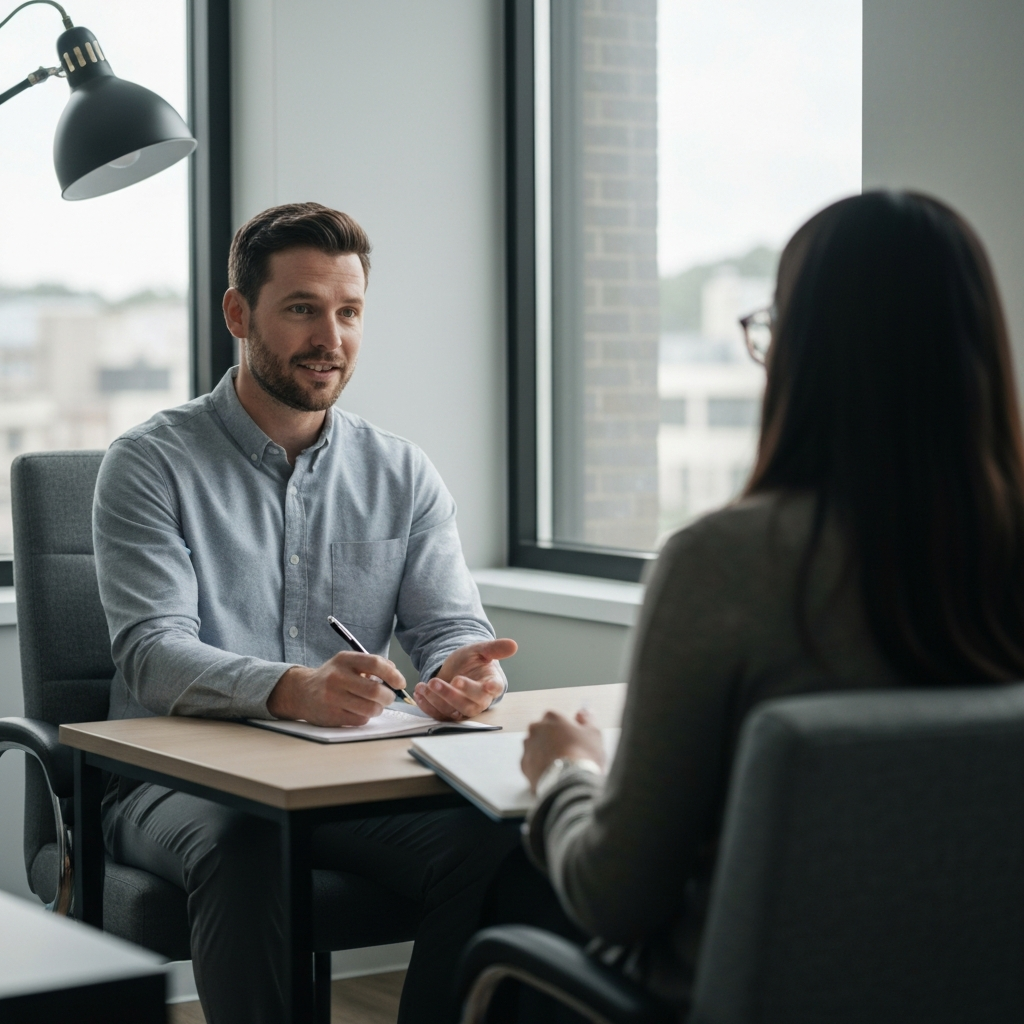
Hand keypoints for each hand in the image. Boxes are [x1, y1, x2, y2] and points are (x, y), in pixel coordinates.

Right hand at [267, 651, 406, 725]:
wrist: (301, 692)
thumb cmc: (332, 677)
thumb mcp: (348, 662)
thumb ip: (371, 664)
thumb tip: (395, 673)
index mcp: (344, 660)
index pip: (375, 664)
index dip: (393, 674)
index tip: (400, 683)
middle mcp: (337, 677)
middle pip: (375, 691)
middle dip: (389, 697)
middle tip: (389, 697)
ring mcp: (333, 698)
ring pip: (370, 709)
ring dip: (379, 709)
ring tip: (375, 705)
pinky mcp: (331, 716)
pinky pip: (360, 720)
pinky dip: (366, 717)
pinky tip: (359, 711)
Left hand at [413, 638, 517, 720]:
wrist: (456, 669)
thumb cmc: (472, 661)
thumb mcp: (481, 650)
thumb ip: (495, 648)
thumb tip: (513, 645)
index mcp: (491, 684)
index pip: (494, 689)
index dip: (491, 687)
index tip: (486, 684)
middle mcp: (479, 701)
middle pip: (469, 705)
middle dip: (451, 695)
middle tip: (436, 682)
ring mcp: (463, 709)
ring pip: (452, 712)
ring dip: (436, 699)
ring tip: (425, 684)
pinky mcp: (448, 713)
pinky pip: (438, 715)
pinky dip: (427, 706)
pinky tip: (419, 692)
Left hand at [521, 709, 604, 792]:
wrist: (569, 783)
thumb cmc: (582, 756)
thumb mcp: (593, 733)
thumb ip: (587, 719)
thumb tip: (582, 713)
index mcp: (552, 718)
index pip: (556, 718)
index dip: (566, 728)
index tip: (574, 738)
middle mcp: (536, 729)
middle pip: (544, 731)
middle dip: (553, 739)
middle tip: (567, 752)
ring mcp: (528, 747)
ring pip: (536, 746)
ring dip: (545, 752)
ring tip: (561, 765)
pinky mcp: (524, 765)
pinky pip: (531, 763)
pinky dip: (539, 767)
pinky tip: (552, 773)